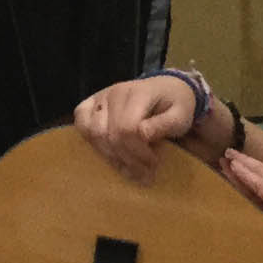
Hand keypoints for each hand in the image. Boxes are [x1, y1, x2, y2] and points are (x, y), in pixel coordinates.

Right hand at [74, 70, 206, 181]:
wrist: (167, 88)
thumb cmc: (176, 105)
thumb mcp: (181, 115)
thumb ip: (165, 125)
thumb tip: (143, 135)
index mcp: (138, 93)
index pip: (127, 128)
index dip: (138, 152)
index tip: (154, 164)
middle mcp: (115, 92)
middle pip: (109, 134)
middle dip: (127, 159)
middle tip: (144, 173)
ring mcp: (101, 96)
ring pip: (93, 132)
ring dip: (110, 155)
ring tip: (129, 166)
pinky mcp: (91, 102)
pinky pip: (81, 123)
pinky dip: (92, 141)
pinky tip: (110, 152)